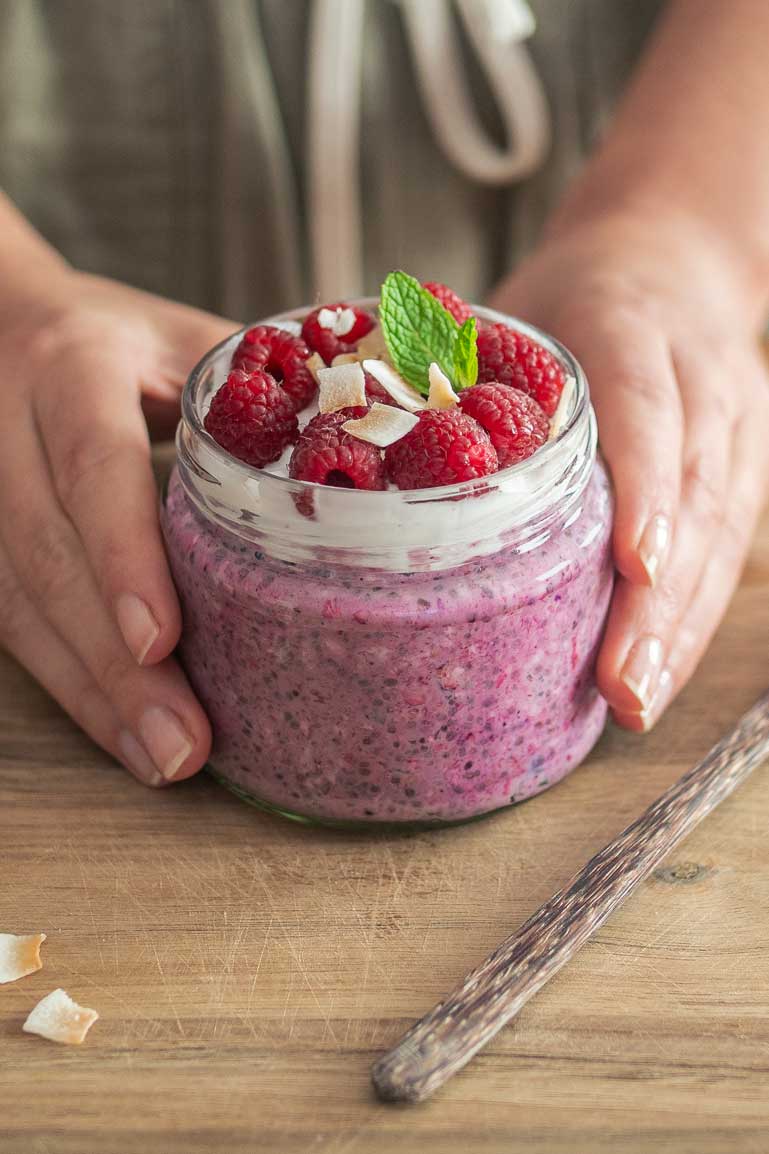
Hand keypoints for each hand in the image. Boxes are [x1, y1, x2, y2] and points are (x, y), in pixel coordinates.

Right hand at [0, 270, 238, 783]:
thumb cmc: (117, 340)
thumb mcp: (182, 339)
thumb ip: (261, 387)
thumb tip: (377, 437)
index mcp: (71, 366)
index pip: (92, 461)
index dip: (122, 552)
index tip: (159, 639)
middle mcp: (7, 428)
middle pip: (47, 555)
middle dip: (113, 663)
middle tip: (182, 744)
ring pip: (17, 603)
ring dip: (91, 693)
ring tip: (162, 759)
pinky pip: (11, 621)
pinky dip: (69, 684)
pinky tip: (120, 733)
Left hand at [490, 210, 768, 729]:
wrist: (674, 256)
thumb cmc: (577, 295)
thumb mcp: (519, 307)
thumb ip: (462, 373)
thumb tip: (356, 453)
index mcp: (635, 328)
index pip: (647, 410)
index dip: (643, 489)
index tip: (635, 566)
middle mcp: (702, 380)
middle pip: (695, 496)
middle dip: (661, 600)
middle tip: (620, 686)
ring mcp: (735, 429)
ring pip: (721, 536)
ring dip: (679, 629)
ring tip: (634, 702)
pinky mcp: (743, 470)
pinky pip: (726, 551)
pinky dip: (689, 619)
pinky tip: (654, 675)